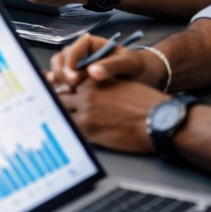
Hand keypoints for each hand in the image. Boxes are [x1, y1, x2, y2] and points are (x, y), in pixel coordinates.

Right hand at [47, 33, 168, 92]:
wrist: (145, 77)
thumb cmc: (138, 66)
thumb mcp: (129, 63)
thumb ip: (112, 66)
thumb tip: (92, 72)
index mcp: (89, 44)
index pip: (72, 51)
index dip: (69, 65)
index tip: (74, 80)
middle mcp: (80, 54)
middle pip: (60, 60)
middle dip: (61, 74)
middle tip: (71, 88)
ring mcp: (77, 67)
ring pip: (58, 71)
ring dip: (59, 82)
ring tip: (66, 94)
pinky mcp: (78, 80)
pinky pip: (63, 82)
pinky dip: (60, 88)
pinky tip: (62, 96)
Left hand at [55, 76, 170, 152]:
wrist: (159, 120)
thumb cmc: (146, 104)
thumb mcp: (121, 85)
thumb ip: (101, 86)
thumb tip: (84, 91)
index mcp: (95, 78)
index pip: (67, 80)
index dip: (60, 88)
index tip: (56, 92)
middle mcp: (87, 91)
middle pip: (58, 95)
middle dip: (55, 102)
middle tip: (51, 109)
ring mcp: (85, 110)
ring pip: (60, 110)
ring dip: (58, 116)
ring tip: (55, 122)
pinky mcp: (88, 128)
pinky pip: (68, 127)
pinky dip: (65, 129)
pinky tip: (64, 132)